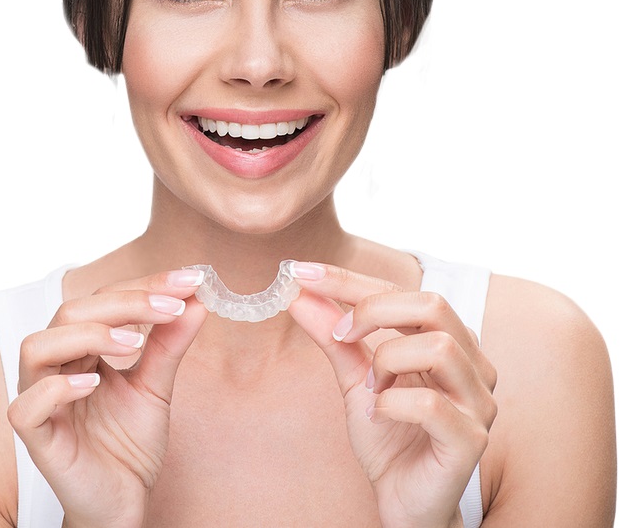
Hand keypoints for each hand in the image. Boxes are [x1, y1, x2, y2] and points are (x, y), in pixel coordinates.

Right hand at [7, 269, 207, 527]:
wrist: (124, 501)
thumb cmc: (129, 442)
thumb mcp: (157, 385)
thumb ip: (170, 343)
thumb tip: (197, 299)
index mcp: (81, 346)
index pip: (105, 298)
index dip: (146, 285)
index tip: (190, 280)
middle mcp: (56, 365)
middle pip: (71, 311)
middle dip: (124, 303)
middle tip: (170, 308)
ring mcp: (41, 400)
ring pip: (37, 347)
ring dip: (88, 335)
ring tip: (133, 343)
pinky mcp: (37, 439)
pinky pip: (26, 407)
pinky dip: (56, 388)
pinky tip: (92, 383)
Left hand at [288, 263, 496, 527]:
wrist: (403, 502)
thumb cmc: (388, 436)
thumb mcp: (354, 378)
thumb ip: (333, 337)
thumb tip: (299, 293)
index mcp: (448, 340)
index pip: (403, 292)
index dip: (350, 280)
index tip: (303, 272)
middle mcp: (472, 364)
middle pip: (432, 305)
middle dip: (372, 310)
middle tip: (340, 333)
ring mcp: (477, 401)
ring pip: (438, 347)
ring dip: (387, 362)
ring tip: (371, 388)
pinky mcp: (470, 439)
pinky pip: (430, 403)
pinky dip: (391, 403)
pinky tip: (379, 415)